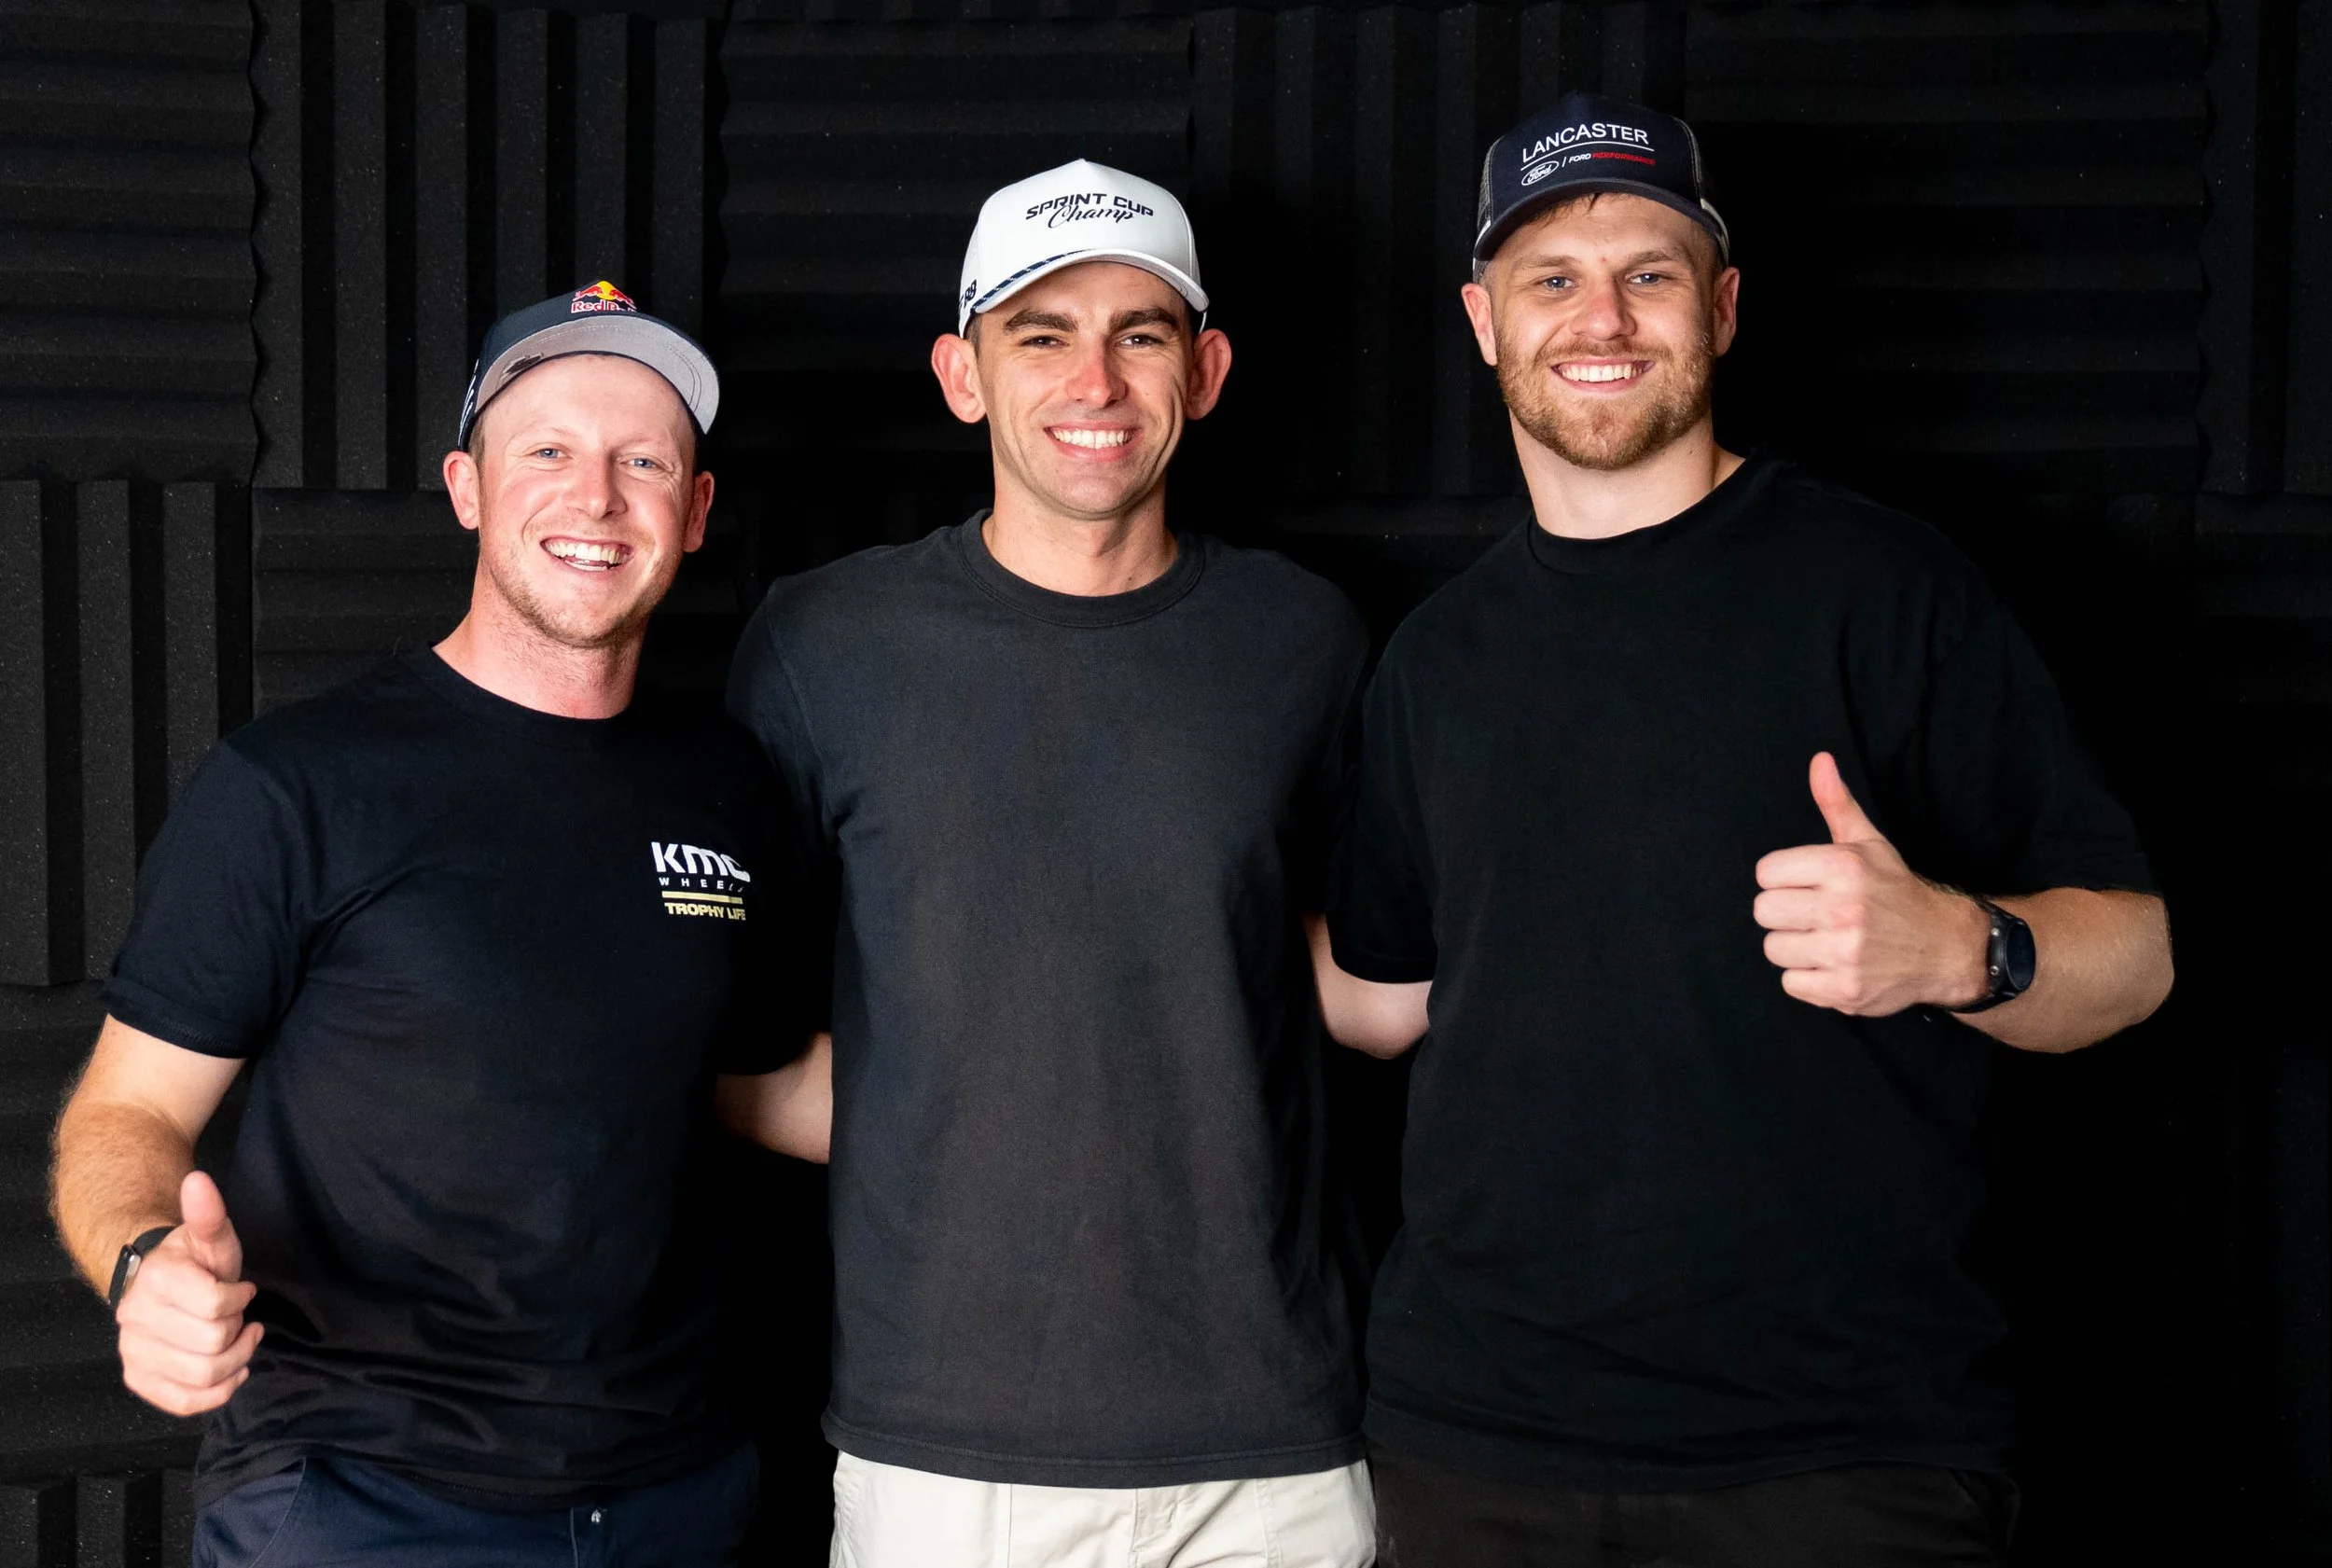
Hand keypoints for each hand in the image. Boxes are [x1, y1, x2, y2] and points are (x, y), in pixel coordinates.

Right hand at [115, 1170, 261, 1415]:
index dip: (240, 1299)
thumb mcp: (211, 1237)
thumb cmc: (194, 1261)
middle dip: (237, 1330)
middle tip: (235, 1315)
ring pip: (203, 1376)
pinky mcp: (138, 1378)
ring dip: (235, 1360)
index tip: (241, 1290)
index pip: (217, 1306)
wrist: (155, 1282)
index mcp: (156, 1280)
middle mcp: (134, 1318)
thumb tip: (199, 1180)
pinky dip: (217, 1392)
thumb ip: (209, 1214)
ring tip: (238, 1340)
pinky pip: (184, 1402)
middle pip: (213, 1345)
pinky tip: (232, 1370)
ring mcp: (132, 1352)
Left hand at [1753, 753, 1987, 1015]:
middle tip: (1814, 914)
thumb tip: (1819, 760)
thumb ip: (1836, 803)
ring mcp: (1844, 953)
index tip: (1807, 885)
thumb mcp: (1868, 843)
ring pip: (1774, 948)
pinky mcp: (1845, 991)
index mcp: (1842, 867)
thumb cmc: (1895, 891)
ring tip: (1824, 939)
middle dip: (1784, 912)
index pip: (1766, 873)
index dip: (1783, 879)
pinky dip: (1807, 979)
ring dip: (1794, 947)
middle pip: (1764, 911)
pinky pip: (1791, 983)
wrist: (1945, 946)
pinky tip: (1832, 965)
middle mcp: (1843, 909)